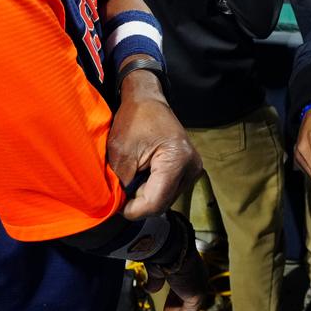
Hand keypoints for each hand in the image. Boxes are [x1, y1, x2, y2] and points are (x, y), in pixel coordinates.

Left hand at [108, 70, 201, 218]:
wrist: (148, 100)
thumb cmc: (134, 119)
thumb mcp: (120, 153)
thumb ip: (122, 184)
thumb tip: (120, 208)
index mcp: (177, 160)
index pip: (155, 202)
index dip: (133, 210)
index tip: (117, 206)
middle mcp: (191, 167)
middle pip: (162, 203)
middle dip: (139, 202)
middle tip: (121, 191)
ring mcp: (193, 169)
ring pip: (166, 199)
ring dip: (146, 196)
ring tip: (132, 179)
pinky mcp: (189, 170)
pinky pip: (169, 190)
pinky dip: (153, 189)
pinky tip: (143, 176)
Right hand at [144, 213, 206, 310]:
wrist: (171, 246)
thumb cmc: (163, 251)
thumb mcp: (156, 268)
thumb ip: (155, 280)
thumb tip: (149, 289)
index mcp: (186, 267)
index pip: (179, 290)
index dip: (170, 303)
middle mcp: (195, 276)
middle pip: (183, 302)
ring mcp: (198, 286)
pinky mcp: (197, 296)